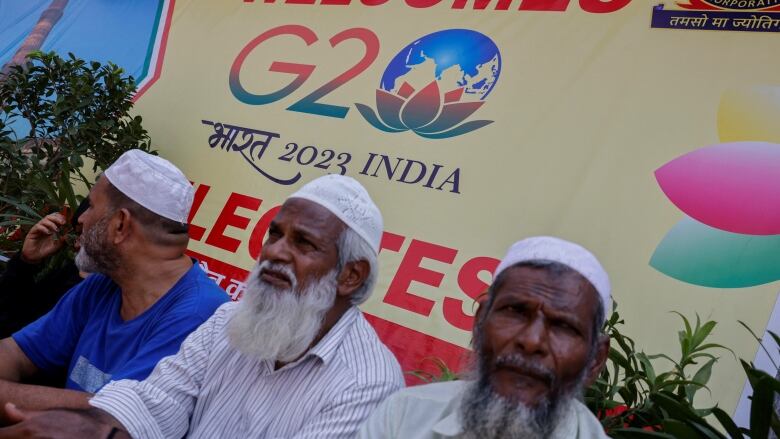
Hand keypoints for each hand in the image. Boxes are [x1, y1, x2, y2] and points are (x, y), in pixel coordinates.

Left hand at [0, 403, 120, 438]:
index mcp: (30, 429)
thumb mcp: (53, 413)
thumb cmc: (80, 422)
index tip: (8, 434)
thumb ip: (26, 414)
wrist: (105, 433)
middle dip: (15, 437)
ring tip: (42, 436)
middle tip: (28, 435)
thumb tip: (7, 406)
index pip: (1, 435)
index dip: (4, 435)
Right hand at [20, 214, 66, 264]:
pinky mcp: (33, 232)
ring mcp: (39, 228)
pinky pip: (38, 226)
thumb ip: (63, 240)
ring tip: (56, 230)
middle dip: (58, 218)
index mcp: (52, 228)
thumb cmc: (46, 250)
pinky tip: (48, 233)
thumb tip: (69, 234)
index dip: (62, 218)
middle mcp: (46, 226)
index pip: (56, 218)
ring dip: (52, 223)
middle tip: (63, 223)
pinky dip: (44, 228)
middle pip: (50, 216)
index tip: (66, 222)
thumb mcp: (57, 246)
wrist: (35, 256)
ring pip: (45, 219)